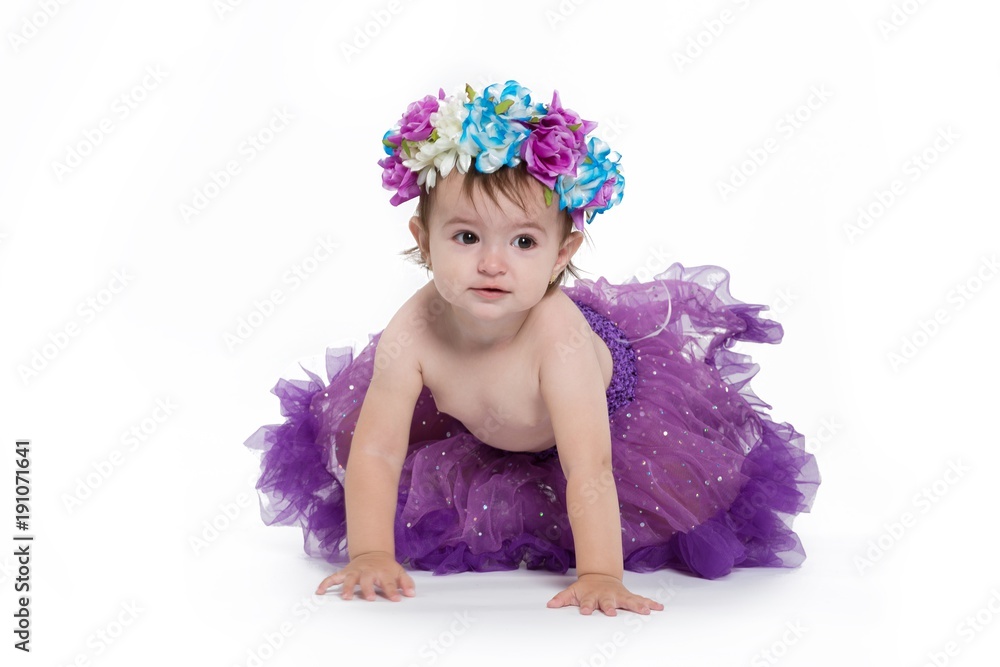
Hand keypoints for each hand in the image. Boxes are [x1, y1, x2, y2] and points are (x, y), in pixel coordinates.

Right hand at [315, 551, 414, 601]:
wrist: (373, 552)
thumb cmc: (385, 566)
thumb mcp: (399, 572)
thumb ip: (406, 583)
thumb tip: (411, 594)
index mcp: (382, 571)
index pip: (388, 582)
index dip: (392, 590)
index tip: (396, 599)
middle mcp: (367, 571)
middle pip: (367, 579)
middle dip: (368, 588)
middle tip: (370, 598)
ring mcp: (355, 571)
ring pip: (349, 578)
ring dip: (347, 587)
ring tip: (345, 597)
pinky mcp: (345, 572)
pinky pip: (333, 577)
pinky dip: (326, 583)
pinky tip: (319, 592)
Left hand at [546, 573, 664, 615]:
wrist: (600, 576)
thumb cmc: (587, 588)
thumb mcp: (572, 592)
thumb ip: (562, 599)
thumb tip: (550, 605)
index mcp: (593, 596)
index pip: (589, 603)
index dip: (587, 607)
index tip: (586, 612)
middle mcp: (607, 596)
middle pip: (609, 602)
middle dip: (610, 607)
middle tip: (612, 612)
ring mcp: (619, 596)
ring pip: (628, 601)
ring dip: (637, 606)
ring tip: (645, 610)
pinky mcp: (629, 597)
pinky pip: (641, 600)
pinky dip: (650, 603)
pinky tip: (659, 607)